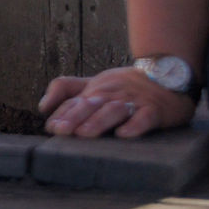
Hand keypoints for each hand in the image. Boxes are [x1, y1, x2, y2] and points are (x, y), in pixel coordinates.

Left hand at [39, 67, 196, 138]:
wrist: (167, 74)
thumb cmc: (125, 85)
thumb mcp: (94, 83)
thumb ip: (67, 91)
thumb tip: (41, 107)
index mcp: (97, 89)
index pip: (76, 100)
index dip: (63, 113)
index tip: (51, 127)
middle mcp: (113, 93)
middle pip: (91, 104)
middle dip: (75, 117)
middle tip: (62, 131)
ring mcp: (134, 101)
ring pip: (115, 110)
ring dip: (99, 121)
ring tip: (85, 134)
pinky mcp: (156, 110)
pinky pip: (145, 117)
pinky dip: (135, 125)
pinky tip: (124, 135)